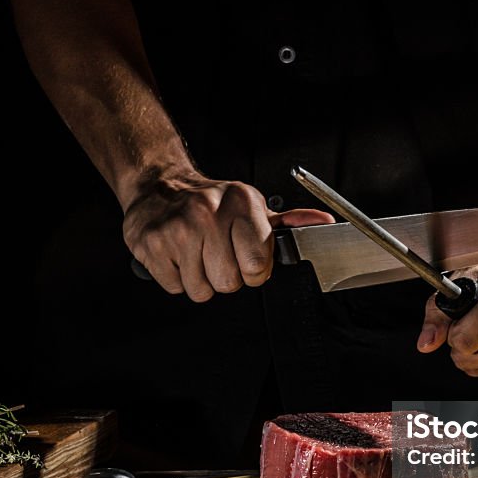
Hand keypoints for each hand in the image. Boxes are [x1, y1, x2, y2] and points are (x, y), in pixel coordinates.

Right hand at [122, 175, 333, 301]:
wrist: (159, 186)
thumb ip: (289, 222)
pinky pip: (175, 287)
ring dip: (200, 279)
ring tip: (196, 254)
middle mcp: (208, 213)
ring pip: (201, 290)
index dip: (254, 271)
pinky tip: (177, 255)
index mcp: (241, 204)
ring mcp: (177, 229)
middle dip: (225, 276)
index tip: (246, 261)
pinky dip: (176, 277)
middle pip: (228, 283)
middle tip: (217, 255)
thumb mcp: (252, 206)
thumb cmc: (212, 202)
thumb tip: (325, 224)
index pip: (258, 265)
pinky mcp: (151, 244)